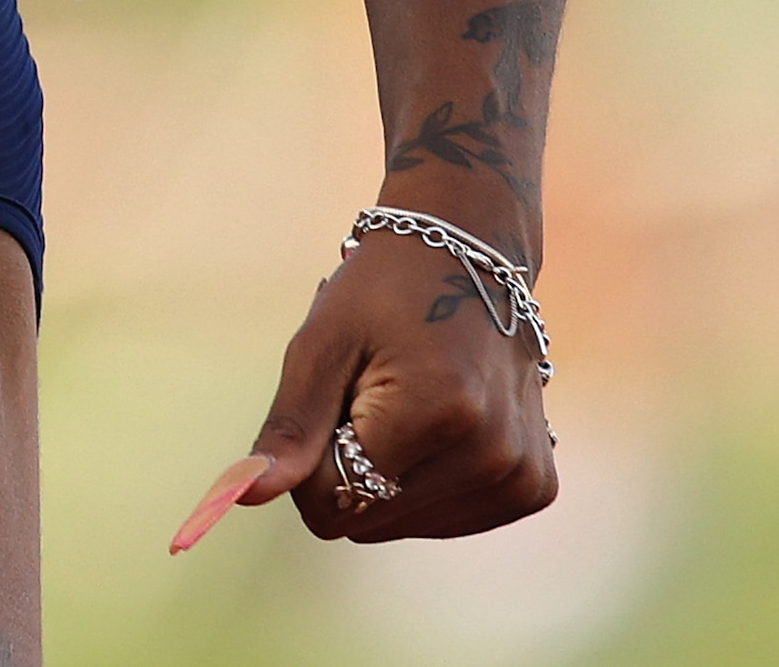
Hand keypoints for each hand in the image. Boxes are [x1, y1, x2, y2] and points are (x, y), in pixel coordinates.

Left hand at [193, 222, 554, 546]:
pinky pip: (446, 519)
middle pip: (367, 520)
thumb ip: (290, 429)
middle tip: (373, 394)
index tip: (334, 400)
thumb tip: (244, 495)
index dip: (314, 460)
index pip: (333, 503)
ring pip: (404, 524)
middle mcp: (491, 455)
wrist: (470, 254)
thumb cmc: (384, 290)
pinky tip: (441, 423)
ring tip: (411, 401)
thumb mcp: (322, 345)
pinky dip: (427, 482)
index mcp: (437, 415)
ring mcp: (519, 475)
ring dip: (390, 475)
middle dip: (351, 467)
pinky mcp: (534, 485)